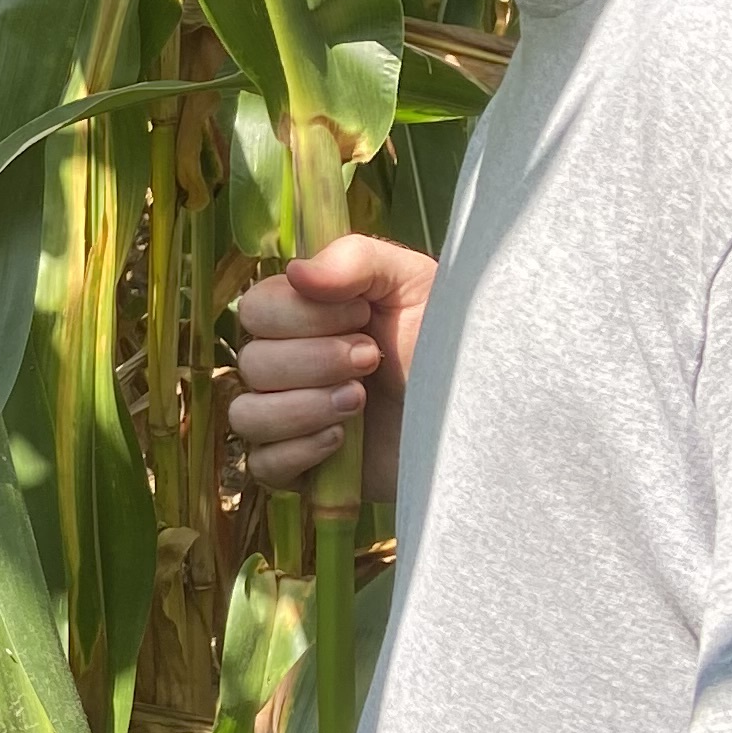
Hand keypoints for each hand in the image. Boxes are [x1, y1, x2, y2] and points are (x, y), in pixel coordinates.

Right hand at [227, 232, 433, 498]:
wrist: (484, 417)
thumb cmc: (450, 344)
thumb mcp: (414, 284)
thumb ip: (355, 260)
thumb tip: (295, 272)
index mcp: (304, 317)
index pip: (254, 310)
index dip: (298, 315)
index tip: (361, 316)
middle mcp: (288, 367)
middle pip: (250, 362)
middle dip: (313, 361)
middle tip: (371, 360)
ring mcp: (292, 421)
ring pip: (247, 415)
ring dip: (302, 407)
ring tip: (358, 401)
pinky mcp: (304, 471)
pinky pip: (263, 466)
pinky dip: (299, 451)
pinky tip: (343, 440)